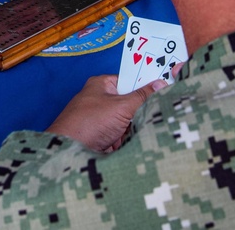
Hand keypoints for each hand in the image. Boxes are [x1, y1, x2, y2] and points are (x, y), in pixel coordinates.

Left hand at [46, 75, 166, 151]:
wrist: (69, 153)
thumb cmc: (89, 123)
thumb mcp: (121, 106)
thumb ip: (143, 95)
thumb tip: (162, 83)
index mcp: (102, 85)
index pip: (130, 81)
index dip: (146, 86)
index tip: (165, 90)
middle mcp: (101, 100)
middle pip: (131, 103)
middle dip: (141, 112)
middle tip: (158, 113)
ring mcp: (102, 120)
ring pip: (129, 121)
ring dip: (135, 128)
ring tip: (146, 130)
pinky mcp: (103, 137)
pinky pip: (123, 135)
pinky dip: (128, 140)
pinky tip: (135, 143)